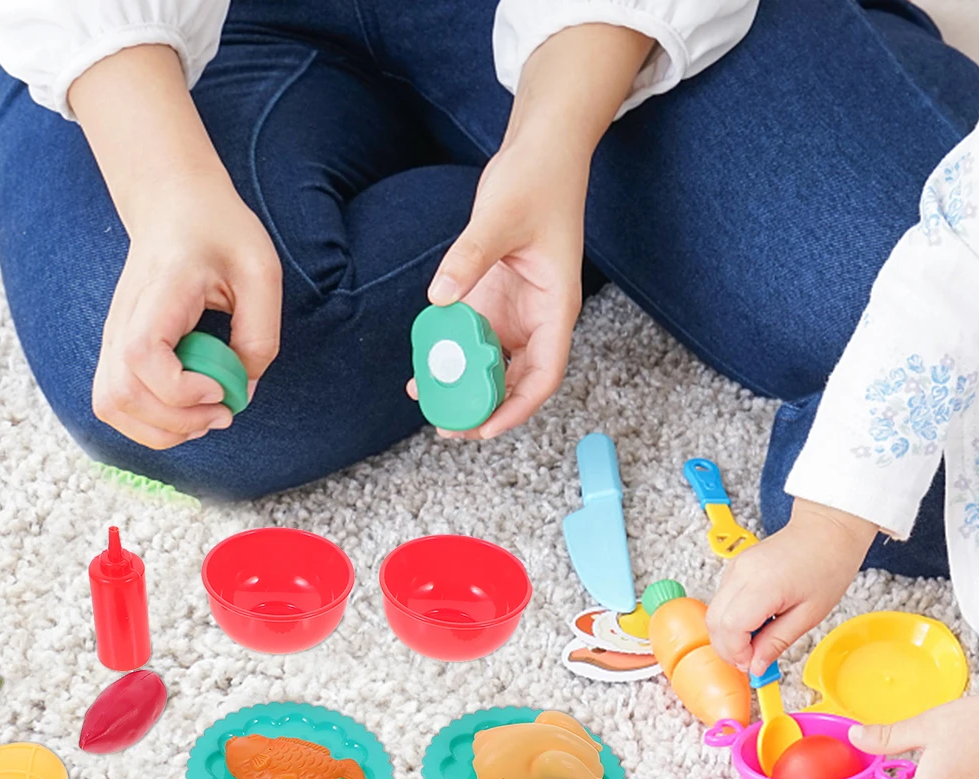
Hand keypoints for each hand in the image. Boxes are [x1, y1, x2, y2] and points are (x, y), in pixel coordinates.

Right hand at [92, 183, 280, 449]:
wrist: (173, 204)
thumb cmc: (219, 232)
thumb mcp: (260, 272)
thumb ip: (260, 335)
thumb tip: (241, 391)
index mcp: (160, 292)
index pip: (142, 356)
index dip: (180, 390)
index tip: (220, 388)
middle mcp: (123, 318)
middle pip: (121, 395)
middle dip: (177, 423)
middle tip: (222, 412)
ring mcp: (113, 337)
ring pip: (111, 407)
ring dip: (160, 430)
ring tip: (202, 417)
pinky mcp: (115, 351)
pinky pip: (115, 404)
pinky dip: (149, 424)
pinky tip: (184, 412)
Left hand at [409, 23, 653, 439]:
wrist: (539, 150)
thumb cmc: (537, 179)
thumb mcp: (501, 216)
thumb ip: (469, 257)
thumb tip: (439, 296)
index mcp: (556, 308)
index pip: (543, 375)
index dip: (516, 408)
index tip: (484, 429)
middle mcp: (538, 318)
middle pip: (517, 382)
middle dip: (484, 410)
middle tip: (446, 427)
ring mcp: (515, 312)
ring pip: (492, 366)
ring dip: (464, 388)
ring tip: (428, 404)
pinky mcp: (494, 300)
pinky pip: (472, 340)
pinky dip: (451, 357)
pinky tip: (422, 367)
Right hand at [706, 500, 877, 674]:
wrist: (827, 529)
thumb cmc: (828, 564)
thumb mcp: (810, 614)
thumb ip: (777, 641)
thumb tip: (756, 665)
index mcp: (764, 585)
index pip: (730, 628)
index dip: (737, 653)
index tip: (753, 664)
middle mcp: (741, 573)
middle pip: (714, 622)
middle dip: (727, 648)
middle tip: (751, 660)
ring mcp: (735, 568)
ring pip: (713, 613)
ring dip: (728, 635)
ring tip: (756, 641)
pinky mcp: (734, 568)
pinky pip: (721, 601)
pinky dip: (731, 620)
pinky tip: (754, 623)